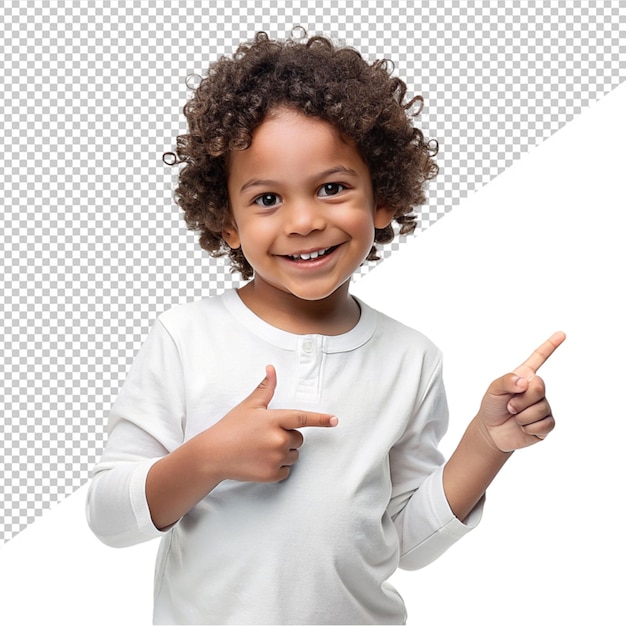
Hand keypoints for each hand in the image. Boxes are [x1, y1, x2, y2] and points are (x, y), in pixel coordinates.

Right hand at [208, 365, 336, 482]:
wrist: (212, 454)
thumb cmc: (231, 427)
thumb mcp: (249, 406)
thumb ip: (265, 388)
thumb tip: (272, 369)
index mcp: (274, 419)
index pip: (303, 418)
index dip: (321, 419)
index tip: (335, 420)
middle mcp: (278, 438)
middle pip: (299, 439)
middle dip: (288, 437)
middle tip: (266, 437)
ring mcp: (275, 457)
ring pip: (294, 455)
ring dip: (284, 453)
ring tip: (261, 449)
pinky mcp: (271, 474)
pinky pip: (286, 471)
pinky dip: (277, 468)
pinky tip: (260, 461)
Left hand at [477, 332, 565, 452]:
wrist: (492, 432)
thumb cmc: (492, 407)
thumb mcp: (493, 390)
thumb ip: (506, 381)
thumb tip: (525, 381)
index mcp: (524, 376)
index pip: (539, 358)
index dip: (550, 345)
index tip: (561, 333)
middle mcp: (536, 389)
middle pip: (539, 386)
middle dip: (521, 399)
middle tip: (510, 406)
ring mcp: (543, 406)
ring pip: (540, 408)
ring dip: (522, 415)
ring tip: (514, 416)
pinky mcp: (547, 423)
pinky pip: (544, 423)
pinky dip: (528, 427)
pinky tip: (522, 427)